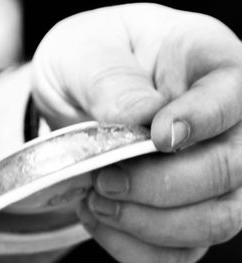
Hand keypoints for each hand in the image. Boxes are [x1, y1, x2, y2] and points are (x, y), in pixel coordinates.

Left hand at [32, 3, 241, 262]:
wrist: (73, 93)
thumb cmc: (86, 61)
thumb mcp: (85, 52)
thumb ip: (111, 79)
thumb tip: (139, 117)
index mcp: (204, 63)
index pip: (230, 95)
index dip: (200, 121)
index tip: (155, 138)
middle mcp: (219, 123)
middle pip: (230, 170)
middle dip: (162, 186)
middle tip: (104, 180)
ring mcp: (206, 172)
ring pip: (214, 220)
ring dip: (148, 223)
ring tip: (97, 200)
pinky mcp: (182, 209)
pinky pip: (180, 250)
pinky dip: (136, 247)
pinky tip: (100, 218)